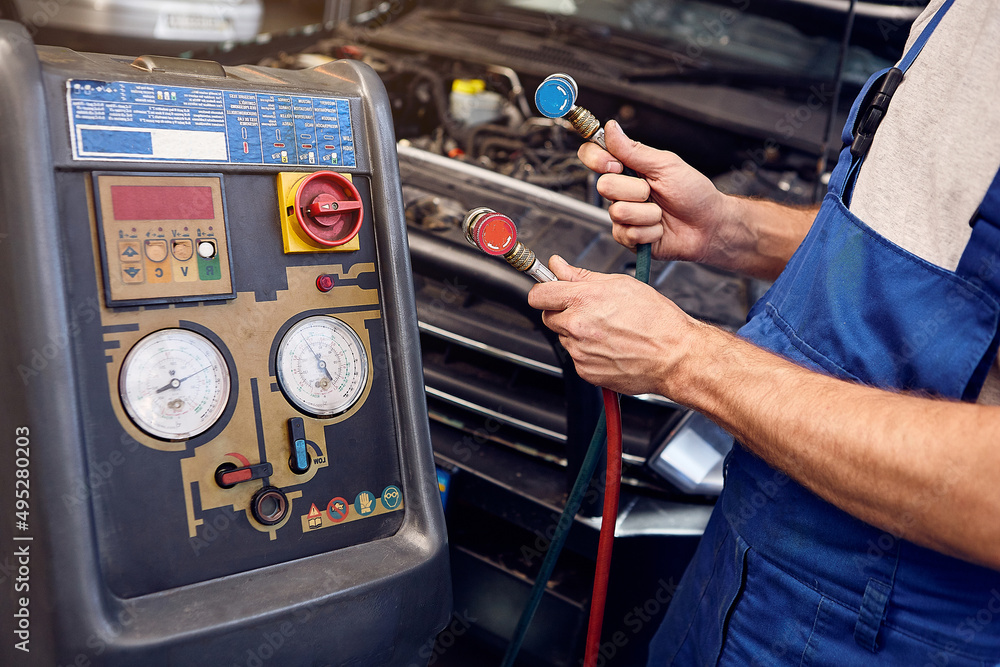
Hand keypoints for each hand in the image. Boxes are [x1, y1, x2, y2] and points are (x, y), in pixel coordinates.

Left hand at [528, 255, 697, 396]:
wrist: (674, 356)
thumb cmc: (656, 320)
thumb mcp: (621, 284)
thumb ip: (582, 275)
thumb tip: (558, 266)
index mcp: (583, 300)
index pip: (538, 294)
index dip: (545, 291)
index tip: (551, 291)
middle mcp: (577, 326)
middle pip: (548, 317)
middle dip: (562, 312)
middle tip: (588, 310)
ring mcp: (579, 351)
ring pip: (564, 337)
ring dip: (577, 332)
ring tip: (608, 330)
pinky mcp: (585, 371)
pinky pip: (577, 357)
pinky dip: (588, 352)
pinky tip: (611, 346)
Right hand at [578, 120, 740, 266]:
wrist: (708, 225)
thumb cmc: (693, 193)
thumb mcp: (665, 165)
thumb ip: (634, 150)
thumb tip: (611, 129)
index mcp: (627, 168)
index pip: (593, 156)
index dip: (596, 159)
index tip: (615, 164)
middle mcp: (621, 191)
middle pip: (604, 186)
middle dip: (635, 190)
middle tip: (653, 192)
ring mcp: (623, 215)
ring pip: (618, 212)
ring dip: (647, 213)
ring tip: (661, 212)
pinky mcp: (628, 237)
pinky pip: (629, 233)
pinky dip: (651, 230)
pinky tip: (660, 228)